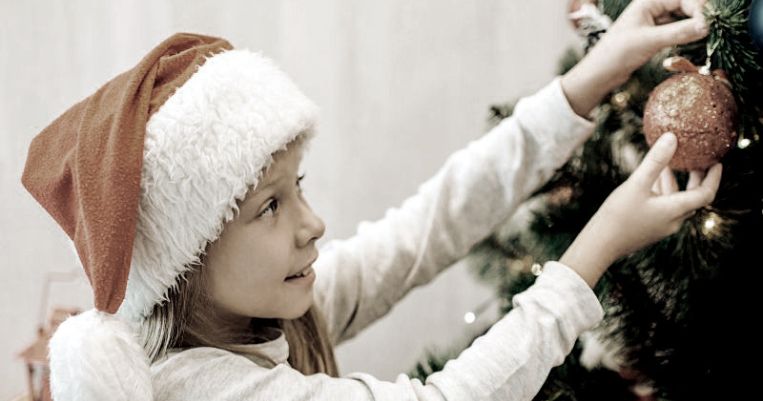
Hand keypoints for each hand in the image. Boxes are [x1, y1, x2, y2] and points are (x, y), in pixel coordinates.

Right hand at [560, 132, 721, 286]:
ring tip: (668, 164)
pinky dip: (662, 192)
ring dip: (674, 183)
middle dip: (696, 178)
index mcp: (675, 210)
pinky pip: (664, 207)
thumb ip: (656, 161)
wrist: (599, 245)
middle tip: (697, 160)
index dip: (714, 177)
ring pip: (676, 201)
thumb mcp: (637, 184)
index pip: (705, 193)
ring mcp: (661, 226)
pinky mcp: (649, 228)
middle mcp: (673, 220)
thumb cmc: (618, 215)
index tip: (716, 162)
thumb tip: (672, 137)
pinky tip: (649, 182)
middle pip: (693, 197)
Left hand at [562, 0, 708, 116]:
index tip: (710, 26)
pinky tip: (695, 39)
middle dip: (701, 15)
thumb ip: (679, 32)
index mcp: (649, 0)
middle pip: (687, 4)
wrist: (600, 73)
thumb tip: (707, 26)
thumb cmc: (616, 54)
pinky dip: (688, 32)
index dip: (700, 10)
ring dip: (695, 24)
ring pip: (684, 16)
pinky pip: (678, 28)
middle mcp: (653, 5)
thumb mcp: (649, 41)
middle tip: (714, 30)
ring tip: (708, 35)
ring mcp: (655, 19)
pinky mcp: (656, 32)